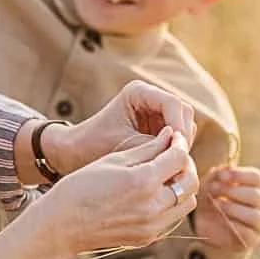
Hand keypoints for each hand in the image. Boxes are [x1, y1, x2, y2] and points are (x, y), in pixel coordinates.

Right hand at [25, 129, 199, 258]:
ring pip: (186, 202)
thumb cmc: (81, 187)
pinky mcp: (148, 237)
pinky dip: (170, 203)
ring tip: (165, 176)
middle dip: (186, 165)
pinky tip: (153, 194)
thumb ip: (147, 148)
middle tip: (174, 156)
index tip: (174, 137)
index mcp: (143, 181)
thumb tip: (170, 135)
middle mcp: (152, 206)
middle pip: (191, 182)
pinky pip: (172, 217)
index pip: (179, 157)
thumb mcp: (114, 160)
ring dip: (182, 186)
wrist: (62, 224)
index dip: (179, 143)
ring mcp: (152, 226)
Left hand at [42, 81, 198, 174]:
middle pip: (182, 112)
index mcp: (139, 92)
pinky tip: (170, 166)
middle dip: (183, 136)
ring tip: (175, 165)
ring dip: (181, 144)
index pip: (172, 103)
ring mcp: (155, 111)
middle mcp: (150, 97)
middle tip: (180, 161)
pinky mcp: (157, 126)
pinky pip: (176, 136)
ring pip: (183, 124)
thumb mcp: (125, 146)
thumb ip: (153, 147)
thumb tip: (182, 154)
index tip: (178, 150)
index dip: (179, 126)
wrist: (76, 151)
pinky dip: (175, 149)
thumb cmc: (94, 146)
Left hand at [193, 165, 259, 250]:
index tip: (221, 175)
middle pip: (256, 195)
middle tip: (213, 189)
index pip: (257, 178)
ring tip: (216, 204)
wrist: (207, 227)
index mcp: (259, 187)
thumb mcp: (210, 185)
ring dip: (232, 208)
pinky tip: (222, 220)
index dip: (239, 175)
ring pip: (254, 215)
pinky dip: (233, 226)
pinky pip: (248, 233)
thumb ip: (216, 176)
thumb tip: (223, 170)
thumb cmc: (212, 200)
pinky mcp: (253, 239)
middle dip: (232, 191)